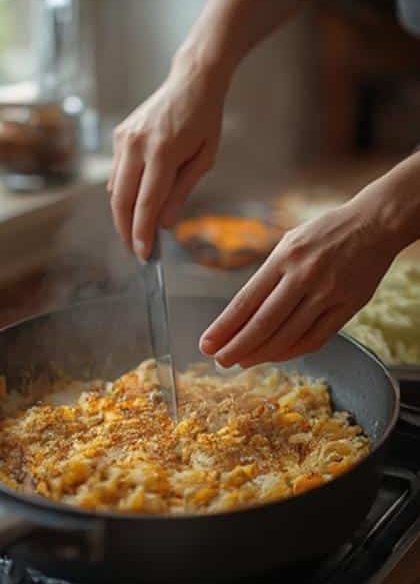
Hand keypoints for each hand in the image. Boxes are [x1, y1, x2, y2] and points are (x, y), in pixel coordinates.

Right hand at [108, 57, 227, 260]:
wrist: (192, 80)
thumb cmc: (204, 119)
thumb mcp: (205, 158)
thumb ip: (182, 192)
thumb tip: (163, 224)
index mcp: (163, 152)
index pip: (146, 204)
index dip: (142, 233)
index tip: (143, 255)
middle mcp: (138, 145)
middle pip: (121, 202)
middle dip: (126, 230)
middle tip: (134, 249)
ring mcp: (124, 140)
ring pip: (114, 190)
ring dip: (123, 214)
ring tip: (137, 228)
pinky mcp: (119, 136)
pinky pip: (116, 174)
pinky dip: (124, 191)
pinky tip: (137, 197)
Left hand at [199, 193, 398, 367]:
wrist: (377, 223)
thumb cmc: (325, 234)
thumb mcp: (289, 243)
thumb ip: (267, 277)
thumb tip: (239, 317)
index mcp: (284, 257)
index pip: (245, 301)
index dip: (223, 328)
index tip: (206, 345)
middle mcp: (304, 275)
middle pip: (263, 324)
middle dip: (237, 347)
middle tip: (221, 360)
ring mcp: (328, 293)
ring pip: (287, 337)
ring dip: (261, 354)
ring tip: (243, 361)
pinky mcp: (348, 306)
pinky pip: (314, 340)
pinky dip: (291, 352)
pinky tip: (275, 356)